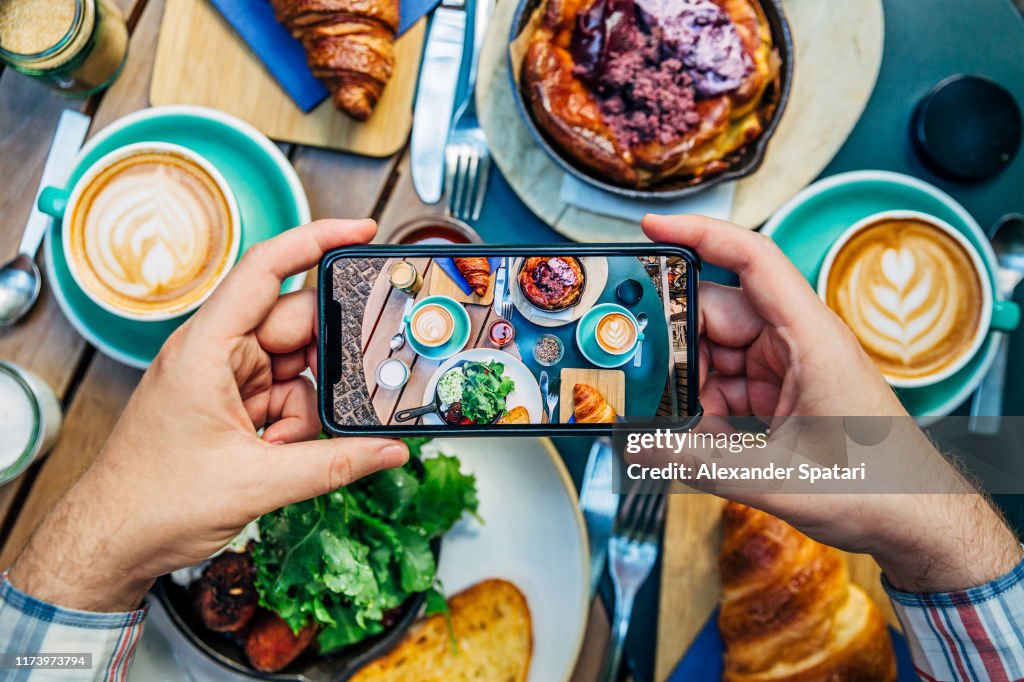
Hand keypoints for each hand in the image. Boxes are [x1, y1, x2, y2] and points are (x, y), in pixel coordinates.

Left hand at [8, 220, 407, 611]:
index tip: (362, 230)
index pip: (266, 270)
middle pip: (296, 326)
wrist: (112, 543)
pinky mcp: (233, 404)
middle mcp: (217, 353)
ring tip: (285, 449)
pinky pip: (287, 397)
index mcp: (207, 348)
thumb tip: (389, 451)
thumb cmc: (150, 502)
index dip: (316, 240)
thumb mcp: (255, 484)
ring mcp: (226, 378)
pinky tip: (279, 455)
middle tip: (355, 389)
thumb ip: (333, 465)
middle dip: (328, 361)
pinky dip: (295, 425)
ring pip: (298, 368)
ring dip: (306, 409)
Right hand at [643, 214, 1020, 591]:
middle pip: (718, 312)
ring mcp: (788, 367)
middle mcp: (798, 342)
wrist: (915, 519)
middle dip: (675, 339)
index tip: (656, 225)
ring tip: (668, 420)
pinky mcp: (782, 393)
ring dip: (691, 383)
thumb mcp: (774, 477)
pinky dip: (706, 407)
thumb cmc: (877, 486)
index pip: (752, 259)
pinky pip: (729, 383)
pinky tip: (695, 436)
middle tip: (636, 366)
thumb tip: (639, 447)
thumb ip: (698, 462)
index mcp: (810, 337)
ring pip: (717, 352)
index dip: (701, 234)